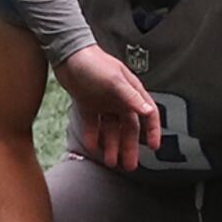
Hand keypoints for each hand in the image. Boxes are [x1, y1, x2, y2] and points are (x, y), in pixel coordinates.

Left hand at [52, 45, 160, 172]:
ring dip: (111, 145)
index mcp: (131, 92)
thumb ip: (131, 97)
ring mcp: (104, 102)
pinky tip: (93, 147)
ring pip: (110, 129)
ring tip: (110, 162)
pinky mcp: (87, 104)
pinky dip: (93, 135)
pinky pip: (92, 124)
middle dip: (129, 147)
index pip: (148, 114)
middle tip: (129, 166)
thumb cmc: (94, 64)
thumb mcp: (114, 81)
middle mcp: (120, 99)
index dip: (152, 131)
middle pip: (128, 127)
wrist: (67, 55)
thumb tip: (148, 112)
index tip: (154, 148)